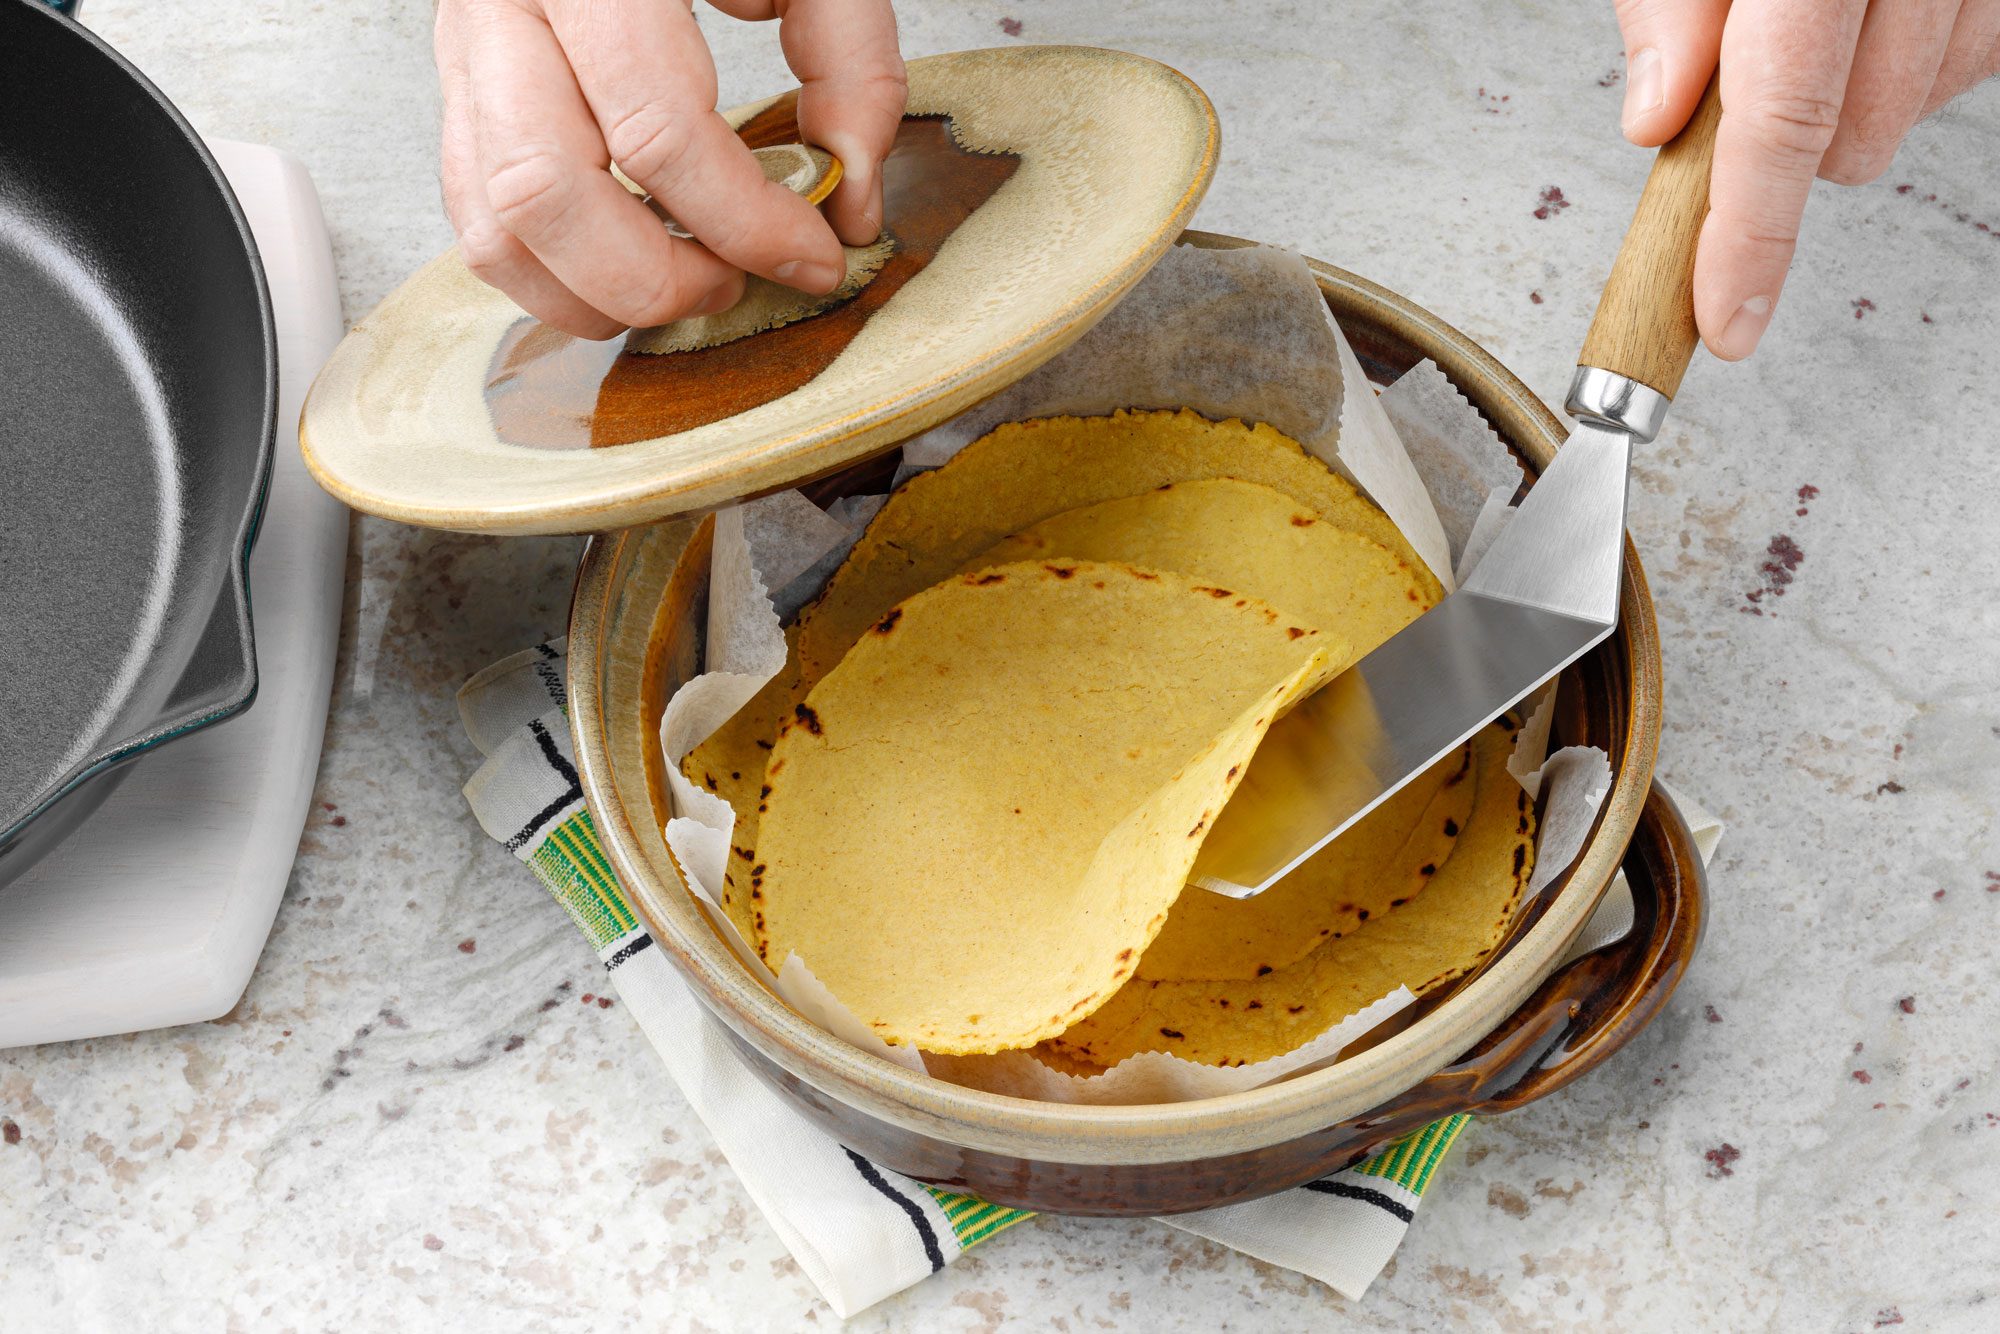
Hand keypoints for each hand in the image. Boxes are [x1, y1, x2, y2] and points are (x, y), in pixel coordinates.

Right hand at [435, 0, 905, 338]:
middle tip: (734, 279)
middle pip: (547, 192)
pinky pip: (477, 220)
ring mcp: (465, 50)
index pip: (658, 130)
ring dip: (596, 293)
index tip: (813, 256)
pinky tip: (629, 267)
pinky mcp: (458, 89)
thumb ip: (849, 59)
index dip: (747, 222)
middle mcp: (505, 4)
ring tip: (684, 280)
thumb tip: (853, 194)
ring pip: (496, 225)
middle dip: (655, 276)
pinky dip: (552, 275)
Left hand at [1613, 0, 1999, 359]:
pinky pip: (1976, 56)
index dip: (1751, 235)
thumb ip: (1668, 7)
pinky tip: (1880, 14)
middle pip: (1859, 129)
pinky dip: (1916, 60)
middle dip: (1787, 149)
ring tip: (1817, 19)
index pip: (1786, 114)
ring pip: (1925, 103)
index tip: (1727, 318)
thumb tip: (1657, 120)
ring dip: (1857, 99)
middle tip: (1744, 81)